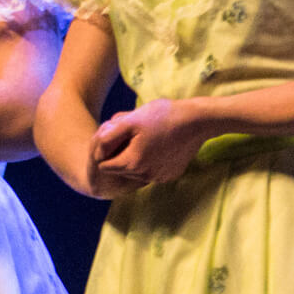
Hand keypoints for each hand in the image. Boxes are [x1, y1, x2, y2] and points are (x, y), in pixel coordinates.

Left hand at [90, 98, 208, 188]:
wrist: (197, 120)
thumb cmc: (161, 116)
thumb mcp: (129, 121)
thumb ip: (107, 138)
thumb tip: (95, 153)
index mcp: (132, 164)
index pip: (104, 166)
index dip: (106, 150)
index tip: (116, 135)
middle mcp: (146, 176)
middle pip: (120, 169)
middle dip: (120, 153)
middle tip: (132, 134)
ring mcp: (161, 177)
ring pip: (135, 171)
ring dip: (135, 157)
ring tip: (145, 137)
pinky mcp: (172, 175)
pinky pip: (152, 171)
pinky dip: (150, 161)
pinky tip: (158, 144)